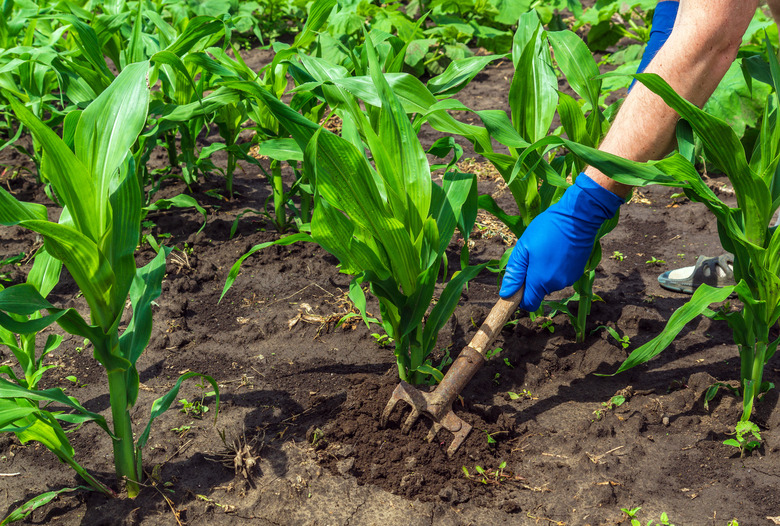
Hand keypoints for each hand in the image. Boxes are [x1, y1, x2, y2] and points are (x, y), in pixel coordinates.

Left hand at [499, 174, 623, 310]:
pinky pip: (560, 276)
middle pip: (538, 292)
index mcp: (540, 281)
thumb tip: (506, 294)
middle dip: (531, 279)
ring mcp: (569, 279)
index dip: (520, 297)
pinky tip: (557, 250)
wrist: (578, 217)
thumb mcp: (524, 248)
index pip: (528, 304)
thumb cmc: (547, 229)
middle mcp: (556, 285)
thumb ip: (514, 273)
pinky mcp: (577, 272)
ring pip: (550, 283)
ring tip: (546, 249)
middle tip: (532, 256)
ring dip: (544, 272)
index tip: (518, 282)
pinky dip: (556, 268)